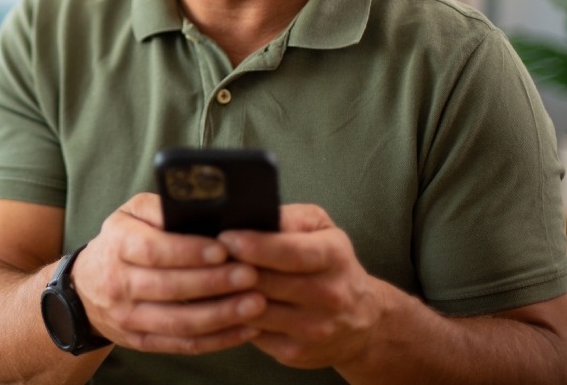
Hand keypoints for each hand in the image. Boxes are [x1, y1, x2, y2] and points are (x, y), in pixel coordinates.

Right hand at [72, 193, 265, 355]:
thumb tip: (199, 208)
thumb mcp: (132, 213)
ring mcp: (128, 316)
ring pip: (178, 322)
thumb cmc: (123, 240)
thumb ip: (161, 208)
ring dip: (220, 316)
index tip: (223, 249)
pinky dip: (217, 340)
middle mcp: (118, 282)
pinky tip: (245, 328)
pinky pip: (182, 344)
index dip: (188, 251)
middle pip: (168, 287)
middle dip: (213, 283)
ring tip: (255, 304)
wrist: (87, 286)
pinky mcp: (141, 341)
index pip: (152, 250)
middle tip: (251, 275)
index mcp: (118, 244)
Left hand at [220, 203, 385, 369]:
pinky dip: (232, 317)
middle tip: (204, 255)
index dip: (256, 246)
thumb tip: (253, 214)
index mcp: (334, 257)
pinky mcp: (294, 351)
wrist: (362, 320)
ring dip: (225, 294)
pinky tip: (219, 301)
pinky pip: (251, 333)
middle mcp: (328, 295)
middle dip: (231, 269)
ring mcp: (312, 328)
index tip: (226, 238)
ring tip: (204, 276)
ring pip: (253, 310)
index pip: (293, 253)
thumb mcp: (321, 229)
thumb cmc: (331, 265)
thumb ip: (289, 218)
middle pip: (267, 283)